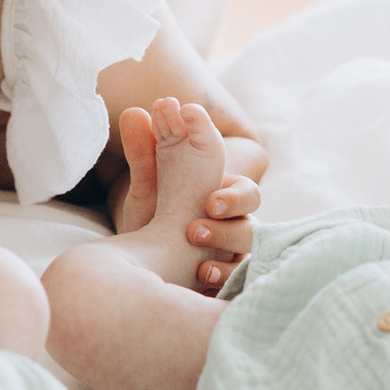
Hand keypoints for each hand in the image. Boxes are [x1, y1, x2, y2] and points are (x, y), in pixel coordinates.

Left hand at [109, 116, 266, 291]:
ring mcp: (232, 250)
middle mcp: (232, 221)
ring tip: (195, 247)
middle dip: (234, 213)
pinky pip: (239, 277)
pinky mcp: (227, 278)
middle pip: (254, 214)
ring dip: (225, 243)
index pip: (242, 189)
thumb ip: (143, 154)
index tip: (209, 200)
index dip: (232, 194)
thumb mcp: (145, 191)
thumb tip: (135, 112)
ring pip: (250, 243)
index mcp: (219, 195)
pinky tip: (202, 275)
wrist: (138, 269)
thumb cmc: (151, 224)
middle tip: (204, 218)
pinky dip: (223, 275)